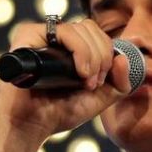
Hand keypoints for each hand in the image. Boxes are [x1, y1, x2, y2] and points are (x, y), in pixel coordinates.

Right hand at [0, 17, 132, 151]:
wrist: (33, 123)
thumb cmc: (62, 110)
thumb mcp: (100, 98)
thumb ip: (120, 83)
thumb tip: (123, 58)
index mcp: (72, 47)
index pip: (99, 34)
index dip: (108, 56)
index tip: (99, 82)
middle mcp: (56, 37)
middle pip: (92, 29)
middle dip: (103, 58)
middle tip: (92, 84)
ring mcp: (42, 34)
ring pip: (82, 29)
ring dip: (93, 58)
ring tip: (84, 82)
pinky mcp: (28, 35)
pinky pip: (64, 31)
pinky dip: (80, 51)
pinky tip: (79, 73)